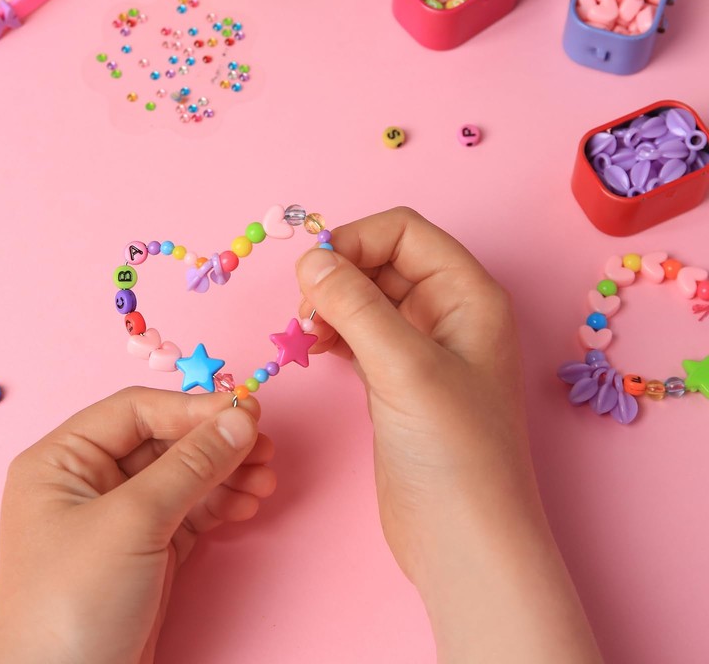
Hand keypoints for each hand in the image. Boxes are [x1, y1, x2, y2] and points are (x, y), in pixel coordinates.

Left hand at [0, 388, 275, 663]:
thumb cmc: (73, 604)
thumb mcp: (134, 522)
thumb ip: (192, 465)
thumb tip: (241, 419)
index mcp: (63, 460)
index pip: (136, 412)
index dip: (192, 408)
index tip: (244, 411)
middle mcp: (90, 481)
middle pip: (166, 442)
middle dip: (217, 445)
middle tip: (263, 447)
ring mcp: (120, 516)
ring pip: (184, 476)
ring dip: (228, 474)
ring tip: (266, 480)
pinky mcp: (147, 548)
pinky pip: (191, 510)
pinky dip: (222, 504)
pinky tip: (248, 503)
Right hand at [296, 207, 601, 662]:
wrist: (464, 541)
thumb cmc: (455, 453)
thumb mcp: (406, 369)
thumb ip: (356, 306)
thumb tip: (311, 260)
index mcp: (468, 294)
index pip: (404, 231)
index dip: (355, 240)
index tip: (315, 274)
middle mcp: (448, 313)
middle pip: (381, 259)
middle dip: (339, 274)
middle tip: (306, 312)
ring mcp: (421, 348)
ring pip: (366, 297)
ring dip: (331, 303)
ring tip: (309, 334)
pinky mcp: (397, 379)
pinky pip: (359, 333)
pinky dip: (333, 331)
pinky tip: (318, 348)